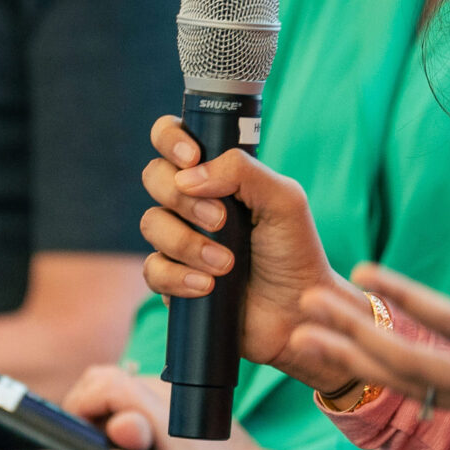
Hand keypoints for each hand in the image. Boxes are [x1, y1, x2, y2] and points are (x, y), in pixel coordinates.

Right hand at [140, 116, 372, 393]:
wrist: (298, 311)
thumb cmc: (295, 251)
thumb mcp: (284, 200)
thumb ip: (243, 171)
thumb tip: (189, 175)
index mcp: (217, 174)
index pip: (173, 138)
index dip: (170, 140)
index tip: (191, 158)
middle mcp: (193, 202)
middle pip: (153, 177)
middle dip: (181, 197)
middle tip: (221, 220)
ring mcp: (180, 240)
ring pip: (151, 224)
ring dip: (187, 242)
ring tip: (225, 264)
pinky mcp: (173, 279)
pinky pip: (152, 270)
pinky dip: (178, 276)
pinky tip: (207, 286)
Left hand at [291, 265, 449, 449]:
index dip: (408, 298)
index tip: (364, 271)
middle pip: (406, 362)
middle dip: (352, 333)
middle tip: (303, 303)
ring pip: (405, 381)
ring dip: (353, 356)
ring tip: (303, 334)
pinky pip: (419, 393)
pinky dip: (381, 374)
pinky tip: (355, 359)